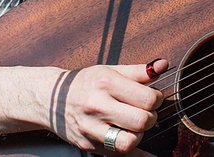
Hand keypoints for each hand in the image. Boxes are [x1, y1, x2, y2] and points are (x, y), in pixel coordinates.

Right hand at [53, 59, 169, 153]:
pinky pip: (118, 156)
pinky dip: (134, 155)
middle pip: (141, 121)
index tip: (153, 97)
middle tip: (145, 112)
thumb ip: (140, 70)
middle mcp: (97, 106)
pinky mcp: (87, 145)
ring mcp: (90, 128)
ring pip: (129, 142)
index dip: (157, 99)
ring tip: (134, 126)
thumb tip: (163, 65)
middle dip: (151, 118)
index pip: (148, 99)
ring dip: (138, 135)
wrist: (50, 99)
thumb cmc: (85, 83)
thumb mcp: (111, 70)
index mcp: (106, 83)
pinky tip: (143, 153)